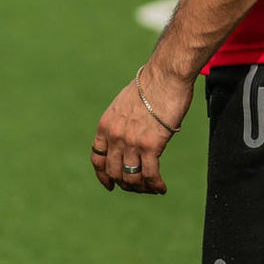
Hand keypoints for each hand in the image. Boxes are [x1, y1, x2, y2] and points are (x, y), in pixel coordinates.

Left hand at [90, 64, 194, 194]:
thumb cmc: (152, 84)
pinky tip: (162, 187)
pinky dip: (155, 185)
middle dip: (126, 184)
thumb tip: (134, 135)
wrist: (166, 75)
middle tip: (139, 187)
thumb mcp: (126, 103)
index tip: (110, 185)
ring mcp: (131, 142)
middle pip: (114, 172)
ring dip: (142, 188)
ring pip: (132, 178)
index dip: (103, 176)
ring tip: (152, 189)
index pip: (97, 159)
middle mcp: (115, 136)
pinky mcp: (151, 145)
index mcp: (105, 125)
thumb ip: (124, 122)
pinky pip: (150, 174)